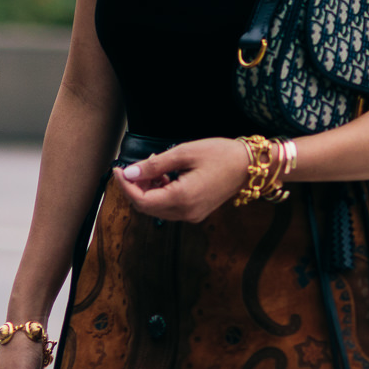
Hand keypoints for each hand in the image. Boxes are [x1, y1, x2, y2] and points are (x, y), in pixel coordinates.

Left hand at [114, 137, 247, 221]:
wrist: (249, 166)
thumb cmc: (220, 155)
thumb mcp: (184, 153)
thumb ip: (154, 165)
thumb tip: (129, 173)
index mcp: (182, 198)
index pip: (141, 200)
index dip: (125, 185)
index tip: (119, 168)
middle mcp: (186, 213)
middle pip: (146, 207)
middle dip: (135, 188)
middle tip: (134, 166)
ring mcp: (192, 215)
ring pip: (157, 209)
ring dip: (148, 190)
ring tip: (154, 167)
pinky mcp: (196, 212)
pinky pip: (170, 208)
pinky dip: (161, 193)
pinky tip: (166, 176)